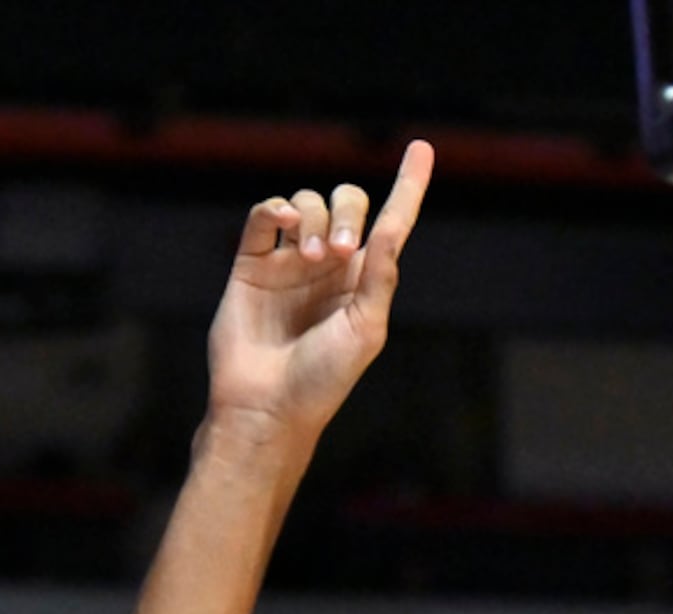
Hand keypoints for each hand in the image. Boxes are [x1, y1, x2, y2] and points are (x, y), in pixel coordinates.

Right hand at [206, 141, 433, 443]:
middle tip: (343, 251)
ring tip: (312, 258)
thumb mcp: (366, 330)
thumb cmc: (323, 380)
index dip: (407, 187)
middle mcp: (329, 266)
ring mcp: (289, 262)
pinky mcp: (251, 263)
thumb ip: (381, 276)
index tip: (421, 148)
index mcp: (363, 283)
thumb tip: (394, 227)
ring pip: (306, 203)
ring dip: (315, 219)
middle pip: (346, 202)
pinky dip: (276, 208)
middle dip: (348, 211)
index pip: (390, 224)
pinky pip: (264, 215)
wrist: (267, 406)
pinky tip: (286, 224)